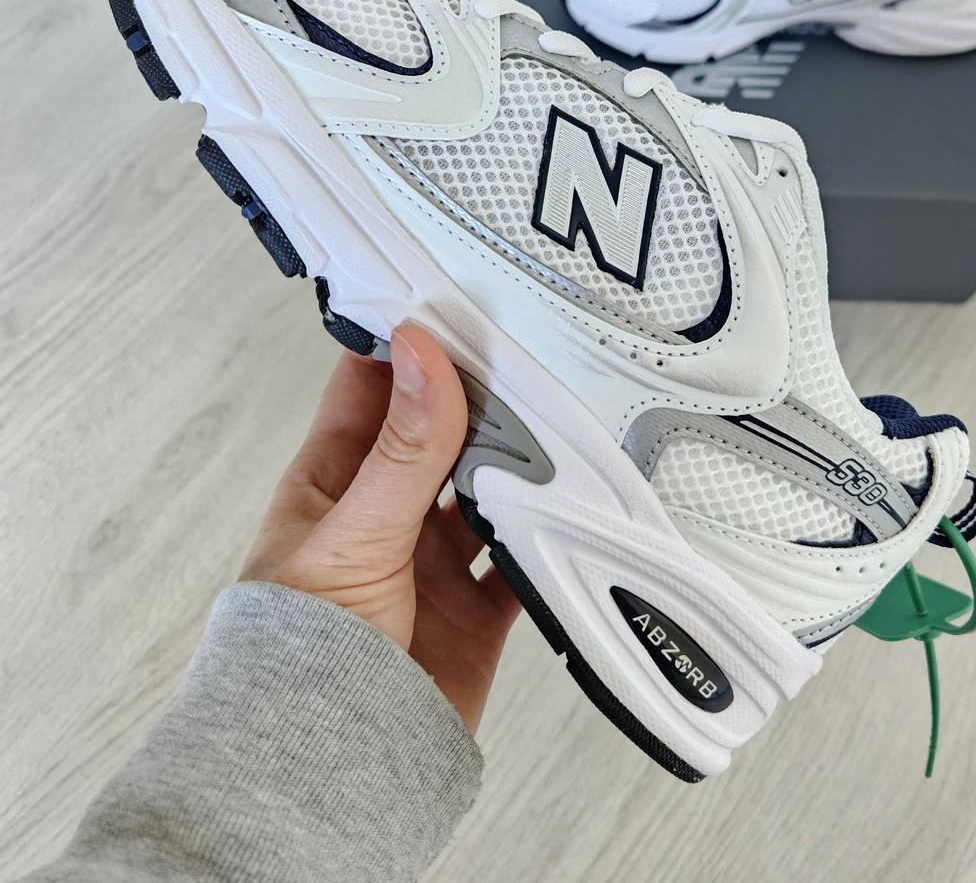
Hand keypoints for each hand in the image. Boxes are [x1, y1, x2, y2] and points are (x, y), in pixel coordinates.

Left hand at [241, 323, 519, 732]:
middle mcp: (384, 513)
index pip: (372, 389)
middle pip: (441, 434)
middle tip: (530, 359)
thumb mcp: (354, 536)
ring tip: (560, 427)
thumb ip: (401, 449)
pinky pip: (522, 553)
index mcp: (333, 482)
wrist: (331, 773)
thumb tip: (420, 351)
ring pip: (487, 488)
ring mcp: (430, 558)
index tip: (456, 306)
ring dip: (519, 465)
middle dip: (481, 401)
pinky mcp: (475, 605)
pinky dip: (548, 532)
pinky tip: (572, 507)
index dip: (409, 345)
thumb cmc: (298, 656)